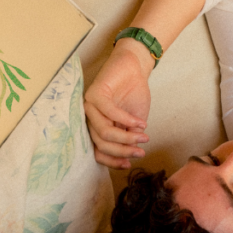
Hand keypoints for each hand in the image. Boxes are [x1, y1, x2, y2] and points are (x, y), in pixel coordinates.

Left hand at [84, 41, 153, 168]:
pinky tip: (140, 123)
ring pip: (104, 132)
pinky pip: (109, 113)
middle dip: (123, 151)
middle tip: (140, 152)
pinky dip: (126, 120)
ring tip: (143, 137)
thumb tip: (132, 154)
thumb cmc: (133, 94)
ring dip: (126, 138)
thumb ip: (130, 138)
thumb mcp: (135, 123)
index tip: (130, 164)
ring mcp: (90, 107)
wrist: (135, 68)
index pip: (98, 152)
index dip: (113, 161)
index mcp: (98, 128)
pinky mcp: (94, 94)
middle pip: (101, 144)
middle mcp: (90, 120)